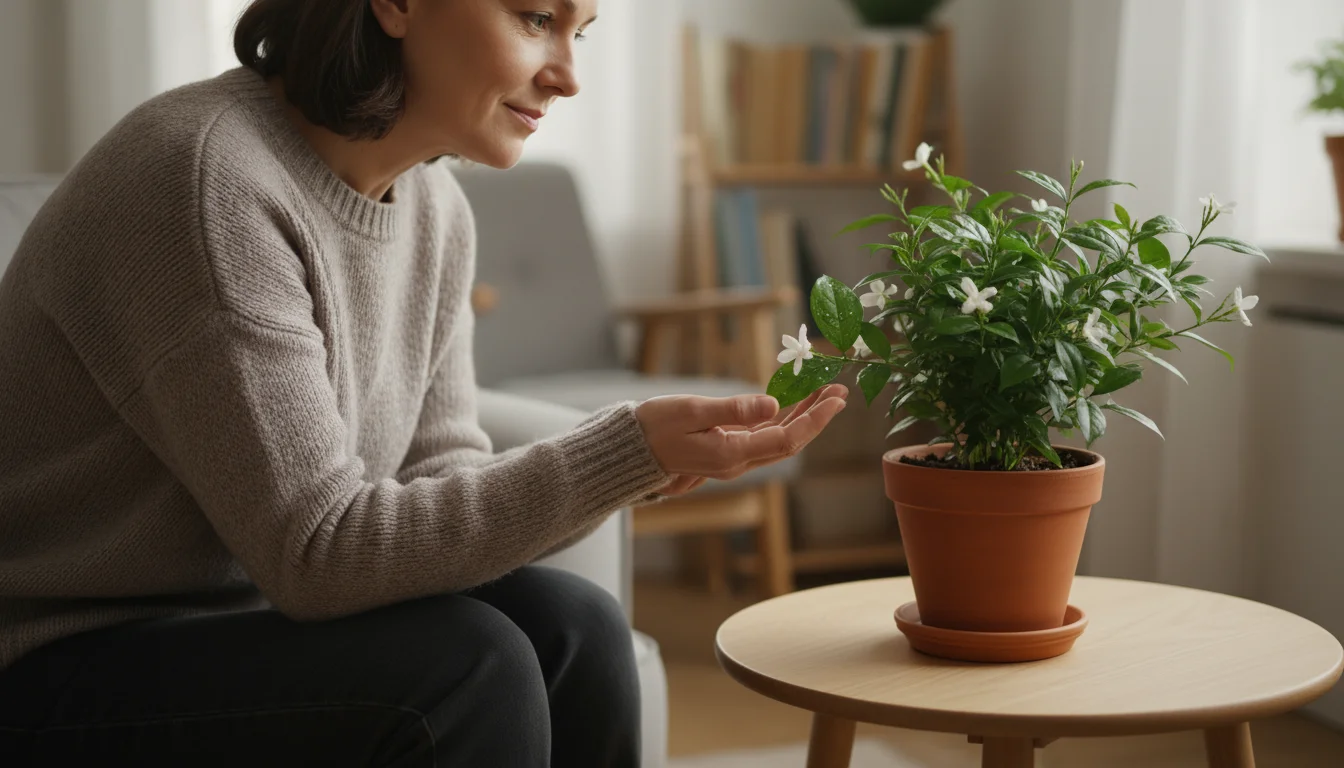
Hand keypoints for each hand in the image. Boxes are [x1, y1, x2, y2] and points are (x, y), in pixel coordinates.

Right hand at [636, 385, 848, 495]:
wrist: (629, 450)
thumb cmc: (654, 426)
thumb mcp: (691, 411)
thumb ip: (733, 409)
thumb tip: (772, 404)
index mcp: (731, 453)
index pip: (787, 439)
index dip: (815, 419)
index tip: (835, 399)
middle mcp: (737, 462)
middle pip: (790, 441)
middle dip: (817, 416)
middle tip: (839, 391)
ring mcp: (732, 458)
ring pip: (779, 439)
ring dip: (803, 415)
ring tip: (824, 392)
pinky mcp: (726, 450)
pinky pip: (764, 436)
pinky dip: (782, 417)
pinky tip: (791, 401)